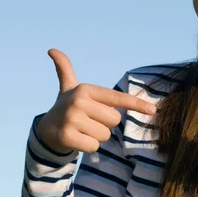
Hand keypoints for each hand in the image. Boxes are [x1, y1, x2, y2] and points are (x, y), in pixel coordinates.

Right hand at [36, 49, 156, 153]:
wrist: (45, 129)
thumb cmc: (66, 107)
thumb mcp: (68, 87)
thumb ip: (65, 68)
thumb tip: (52, 50)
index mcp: (85, 89)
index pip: (117, 98)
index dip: (136, 104)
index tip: (152, 110)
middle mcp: (78, 102)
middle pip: (114, 119)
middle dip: (105, 124)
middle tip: (89, 120)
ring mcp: (71, 119)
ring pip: (105, 135)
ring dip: (97, 136)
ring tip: (82, 129)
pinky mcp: (67, 136)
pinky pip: (94, 146)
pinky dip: (88, 146)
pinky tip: (77, 139)